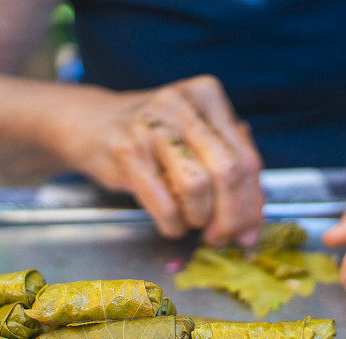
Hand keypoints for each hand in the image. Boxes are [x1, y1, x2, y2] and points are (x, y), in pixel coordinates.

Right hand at [56, 75, 263, 245]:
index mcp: (207, 95)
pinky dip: (174, 224)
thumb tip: (255, 215)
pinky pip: (165, 204)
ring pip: (198, 187)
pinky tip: (172, 222)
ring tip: (192, 222)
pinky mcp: (126, 152)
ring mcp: (151, 126)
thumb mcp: (194, 134)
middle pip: (228, 172)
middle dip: (232, 216)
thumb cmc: (152, 134)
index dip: (254, 203)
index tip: (251, 230)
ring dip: (200, 219)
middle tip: (224, 237)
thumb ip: (229, 162)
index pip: (247, 157)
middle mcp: (181, 105)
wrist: (90, 123)